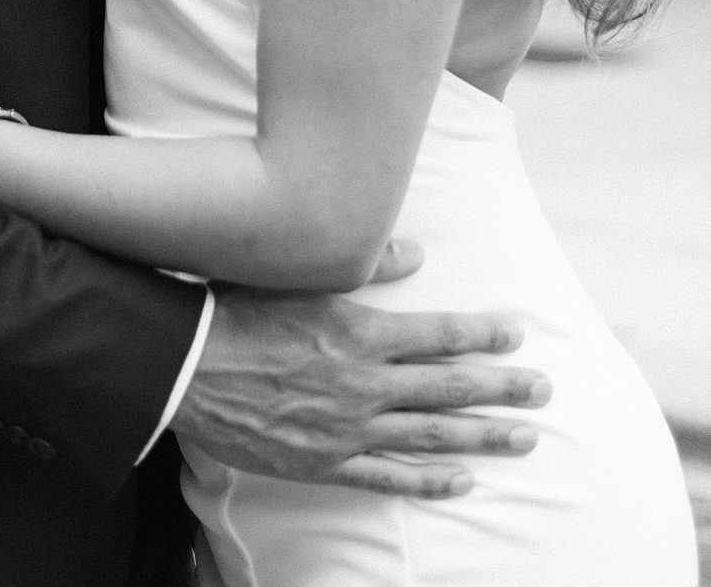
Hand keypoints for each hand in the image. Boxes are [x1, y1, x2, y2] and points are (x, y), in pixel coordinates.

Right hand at [171, 289, 550, 499]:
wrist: (188, 368)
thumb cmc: (239, 312)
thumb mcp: (299, 276)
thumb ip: (364, 264)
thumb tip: (417, 252)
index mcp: (360, 334)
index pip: (439, 335)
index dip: (482, 334)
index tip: (517, 334)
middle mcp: (365, 384)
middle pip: (449, 387)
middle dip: (502, 388)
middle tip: (544, 390)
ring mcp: (349, 429)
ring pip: (431, 435)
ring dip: (483, 436)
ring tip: (524, 437)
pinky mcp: (327, 463)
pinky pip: (390, 477)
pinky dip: (430, 480)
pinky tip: (462, 479)